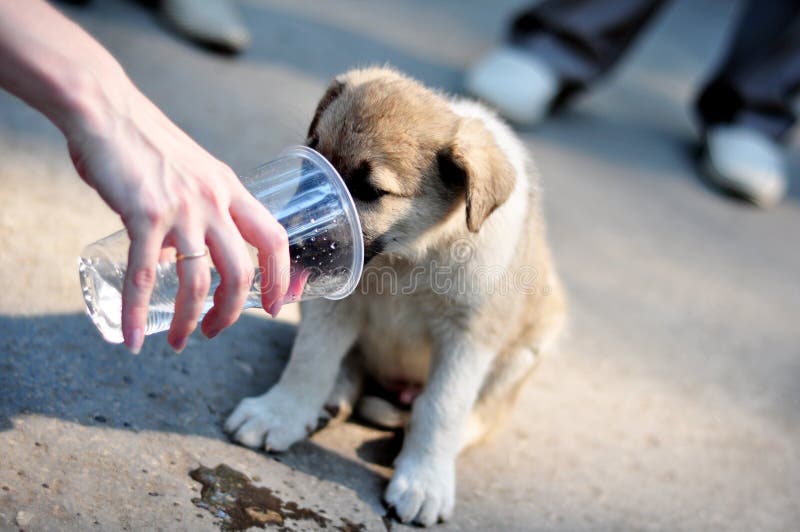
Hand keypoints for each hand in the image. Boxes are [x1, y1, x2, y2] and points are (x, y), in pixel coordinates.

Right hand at [65, 84, 289, 352]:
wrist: (104, 108)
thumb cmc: (143, 142)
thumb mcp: (189, 174)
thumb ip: (192, 212)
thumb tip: (173, 256)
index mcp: (230, 189)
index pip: (273, 239)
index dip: (280, 277)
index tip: (277, 306)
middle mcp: (213, 201)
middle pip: (241, 271)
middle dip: (232, 311)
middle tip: (214, 331)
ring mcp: (181, 209)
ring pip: (197, 281)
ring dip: (189, 320)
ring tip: (180, 342)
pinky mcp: (143, 214)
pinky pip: (144, 275)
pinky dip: (137, 312)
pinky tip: (134, 338)